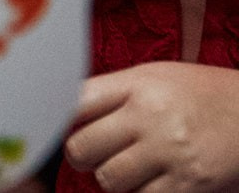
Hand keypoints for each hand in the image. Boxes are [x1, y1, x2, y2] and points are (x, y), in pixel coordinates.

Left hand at [67, 61, 238, 192]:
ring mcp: (170, 152)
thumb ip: (112, 93)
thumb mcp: (155, 77)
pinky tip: (151, 180)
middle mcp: (150, 117)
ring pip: (109, 180)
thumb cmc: (199, 93)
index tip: (60, 125)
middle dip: (81, 155)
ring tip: (127, 168)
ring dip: (112, 179)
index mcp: (136, 85)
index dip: (58, 118)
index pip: (74, 102)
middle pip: (82, 147)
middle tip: (93, 154)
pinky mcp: (189, 183)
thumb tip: (65, 111)